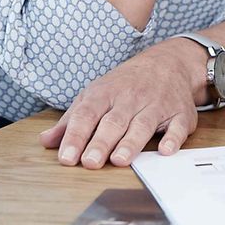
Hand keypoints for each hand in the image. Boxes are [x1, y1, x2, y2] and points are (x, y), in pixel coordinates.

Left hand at [40, 38, 203, 168]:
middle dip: (101, 142)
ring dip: (131, 142)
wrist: (168, 62)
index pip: (87, 114)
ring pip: (143, 123)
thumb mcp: (95, 95)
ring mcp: (156, 105)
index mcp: (106, 94)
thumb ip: (72, 121)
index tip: (66, 157)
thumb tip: (45, 141)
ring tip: (119, 159)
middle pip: (113, 121)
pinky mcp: (179, 113)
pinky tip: (165, 150)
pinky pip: (177, 126)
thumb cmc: (126, 84)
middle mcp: (130, 98)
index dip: (76, 136)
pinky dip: (173, 137)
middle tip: (90, 162)